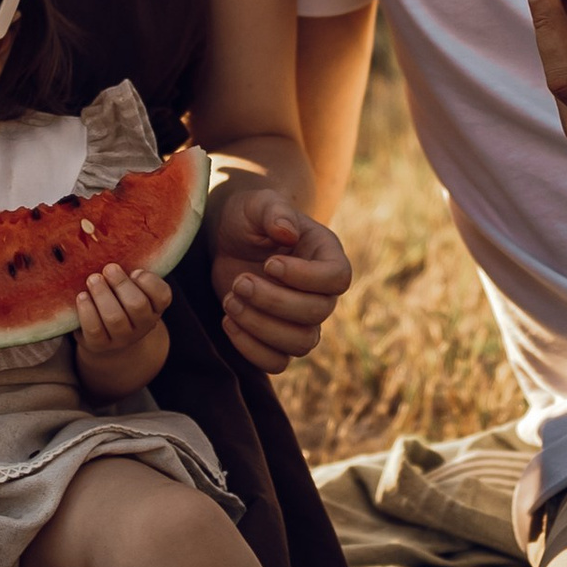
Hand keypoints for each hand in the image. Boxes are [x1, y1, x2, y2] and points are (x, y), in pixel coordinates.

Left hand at [74, 263, 171, 381]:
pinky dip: (87, 310)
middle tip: (108, 268)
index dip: (149, 282)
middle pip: (137, 305)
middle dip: (121, 284)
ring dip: (102, 295)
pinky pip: (94, 328)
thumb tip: (112, 243)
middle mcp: (142, 325)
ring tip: (93, 279)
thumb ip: (130, 272)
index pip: (162, 295)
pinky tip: (82, 296)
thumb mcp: (131, 287)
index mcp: (155, 307)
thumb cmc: (119, 300)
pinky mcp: (100, 345)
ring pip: (114, 318)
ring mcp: (122, 338)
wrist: (107, 336)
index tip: (135, 271)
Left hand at [206, 182, 350, 373]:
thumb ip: (273, 212)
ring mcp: (301, 319)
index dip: (306, 277)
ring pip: (302, 344)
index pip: (338, 278)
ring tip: (231, 300)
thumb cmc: (248, 216)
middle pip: (317, 313)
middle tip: (240, 282)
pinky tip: (228, 321)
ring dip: (261, 327)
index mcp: (326, 255)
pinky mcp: (276, 338)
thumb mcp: (258, 204)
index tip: (270, 264)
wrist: (228, 238)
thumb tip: (287, 232)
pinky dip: (251, 350)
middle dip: (274, 301)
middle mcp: (321, 292)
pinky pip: (277, 363)